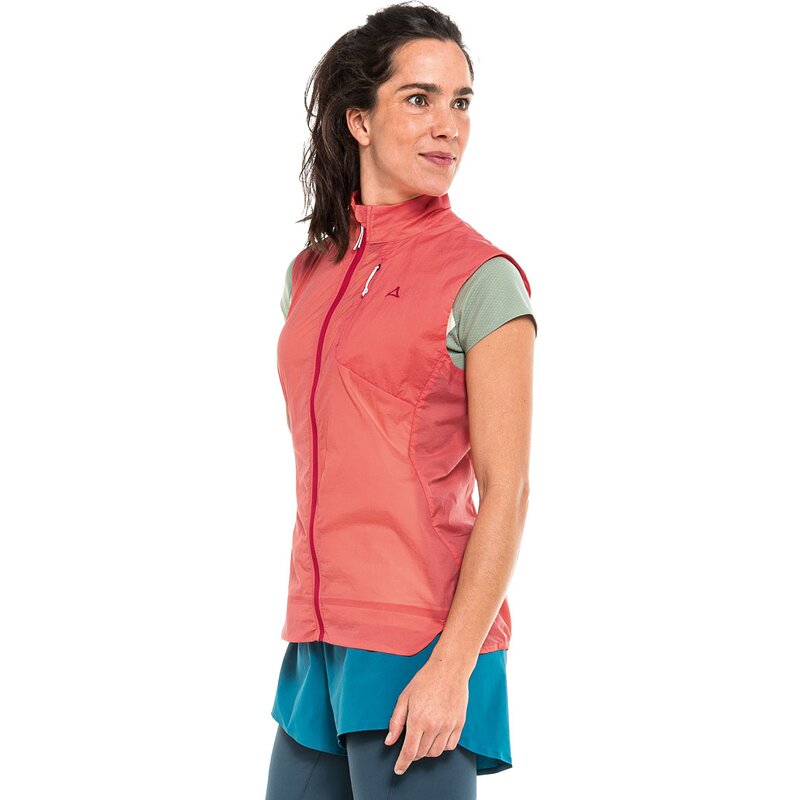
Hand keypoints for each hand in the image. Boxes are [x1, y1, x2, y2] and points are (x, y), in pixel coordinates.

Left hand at [383, 660, 468, 774]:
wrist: (449, 669)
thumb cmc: (425, 680)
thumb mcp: (404, 697)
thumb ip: (396, 721)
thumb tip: (390, 740)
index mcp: (418, 719)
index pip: (409, 751)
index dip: (402, 763)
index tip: (399, 769)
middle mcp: (434, 725)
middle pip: (421, 753)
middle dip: (413, 754)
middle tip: (411, 744)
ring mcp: (448, 726)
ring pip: (436, 752)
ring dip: (427, 751)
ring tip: (423, 739)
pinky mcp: (459, 724)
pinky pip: (450, 746)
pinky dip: (441, 746)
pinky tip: (437, 736)